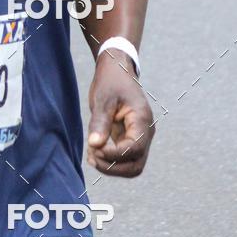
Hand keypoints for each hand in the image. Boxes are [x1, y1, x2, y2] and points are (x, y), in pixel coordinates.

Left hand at [86, 49, 153, 176]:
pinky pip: (125, 157)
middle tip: (91, 158)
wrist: (117, 69)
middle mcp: (145, 131)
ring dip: (112, 167)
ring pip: (132, 165)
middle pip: (136, 164)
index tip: (94, 149)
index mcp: (142, 119)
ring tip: (91, 156)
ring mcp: (140, 136)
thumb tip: (95, 145)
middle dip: (113, 167)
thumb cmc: (111, 81)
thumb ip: (100, 122)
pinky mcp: (130, 137)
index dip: (114, 155)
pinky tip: (94, 153)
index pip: (134, 149)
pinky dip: (110, 160)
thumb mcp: (103, 98)